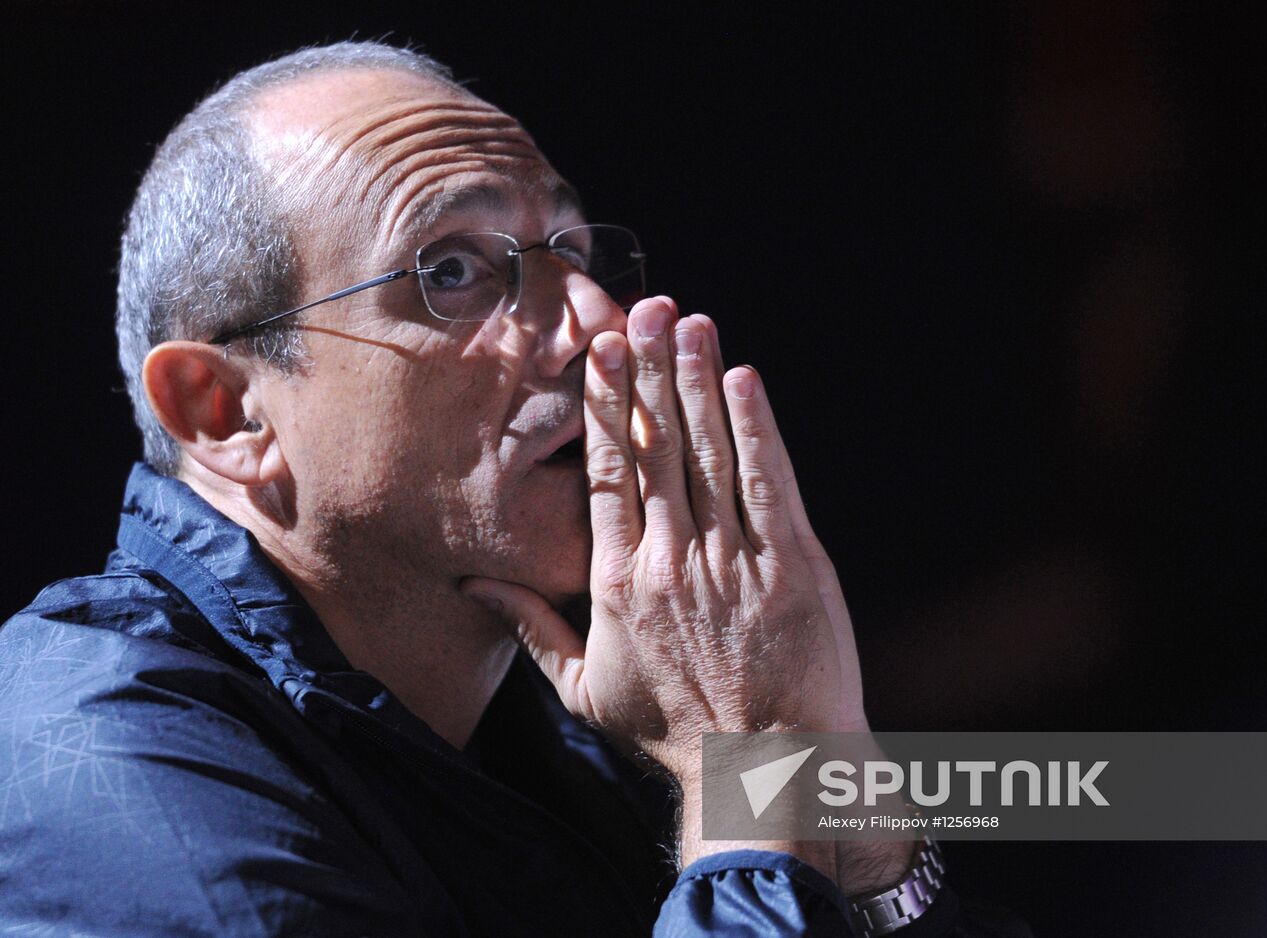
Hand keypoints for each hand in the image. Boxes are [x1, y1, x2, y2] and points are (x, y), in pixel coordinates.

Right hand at [464, 295, 864, 772]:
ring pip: (709, 452)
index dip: (605, 408)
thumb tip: (474, 585)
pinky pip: (767, 482)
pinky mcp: (792, 566)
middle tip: (641, 308)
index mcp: (617, 583)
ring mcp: (733, 560)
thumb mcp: (586, 690)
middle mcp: (670, 561)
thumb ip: (531, 627)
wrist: (768, 768)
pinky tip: (743, 379)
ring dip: (698, 381)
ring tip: (689, 322)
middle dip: (648, 372)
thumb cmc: (677, 733)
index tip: (599, 354)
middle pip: (655, 448)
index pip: (606, 474)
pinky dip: (755, 427)